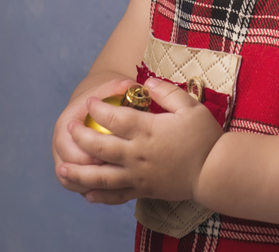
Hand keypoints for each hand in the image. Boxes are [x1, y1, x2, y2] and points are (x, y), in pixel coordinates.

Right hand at [53, 76, 136, 194]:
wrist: (94, 101)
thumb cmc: (105, 95)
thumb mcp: (111, 88)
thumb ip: (119, 87)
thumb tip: (128, 86)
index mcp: (67, 124)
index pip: (71, 149)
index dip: (90, 159)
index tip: (113, 160)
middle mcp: (61, 144)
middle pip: (70, 171)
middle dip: (92, 177)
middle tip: (118, 176)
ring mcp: (66, 159)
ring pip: (73, 183)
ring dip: (92, 187)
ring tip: (117, 185)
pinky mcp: (75, 170)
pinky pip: (81, 187)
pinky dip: (95, 192)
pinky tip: (115, 190)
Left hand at [60, 78, 223, 204]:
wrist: (215, 171)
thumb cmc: (205, 137)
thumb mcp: (191, 107)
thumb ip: (167, 93)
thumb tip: (147, 83)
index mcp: (147, 131)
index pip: (114, 118)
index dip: (98, 109)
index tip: (90, 103)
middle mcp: (137, 155)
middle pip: (99, 147)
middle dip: (81, 136)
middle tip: (71, 128)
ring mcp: (138, 175)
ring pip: (101, 176)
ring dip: (79, 173)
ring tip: (63, 168)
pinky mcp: (144, 190)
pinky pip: (116, 195)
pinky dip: (100, 195)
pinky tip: (87, 194)